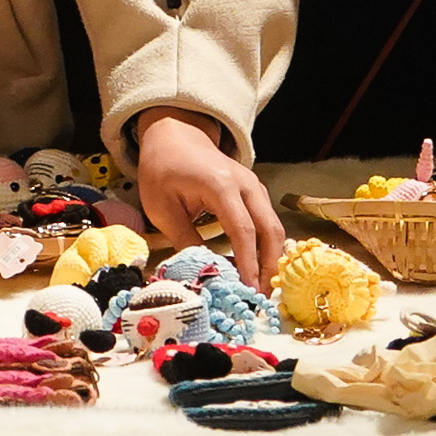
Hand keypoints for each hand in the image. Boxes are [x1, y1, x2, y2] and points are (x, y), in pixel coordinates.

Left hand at [128, 109, 284, 286]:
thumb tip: (202, 274)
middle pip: (270, 229)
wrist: (175, 136)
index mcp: (221, 185)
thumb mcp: (162, 208)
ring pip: (273, 226)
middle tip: (259, 299)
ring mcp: (254, 185)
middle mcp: (246, 184)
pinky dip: (266, 245)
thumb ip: (184, 240)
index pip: (243, 230)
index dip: (248, 263)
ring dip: (271, 257)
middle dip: (268, 265)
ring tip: (259, 289)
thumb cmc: (164, 170)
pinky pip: (267, 220)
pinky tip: (257, 267)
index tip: (248, 291)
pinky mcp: (255, 191)